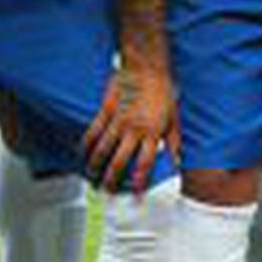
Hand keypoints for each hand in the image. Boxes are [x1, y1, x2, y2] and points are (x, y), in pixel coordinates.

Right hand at [83, 64, 175, 193]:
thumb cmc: (163, 90)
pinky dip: (87, 143)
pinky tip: (83, 152)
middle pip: (119, 161)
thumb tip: (177, 162)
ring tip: (92, 176)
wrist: (147, 66)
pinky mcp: (107, 109)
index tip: (135, 195)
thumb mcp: (174, 118)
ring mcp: (118, 120)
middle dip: (112, 179)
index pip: (144, 164)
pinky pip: (94, 130)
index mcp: (152, 133)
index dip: (139, 182)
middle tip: (107, 190)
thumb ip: (173, 143)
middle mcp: (134, 129)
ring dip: (96, 165)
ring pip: (103, 148)